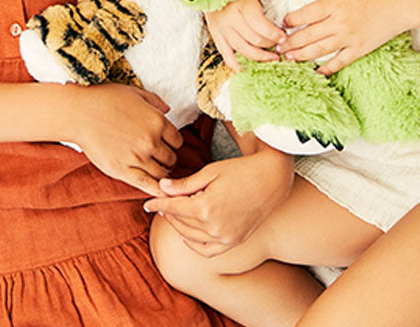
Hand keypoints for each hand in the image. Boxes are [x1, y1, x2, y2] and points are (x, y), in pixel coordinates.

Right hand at [68, 83, 182, 195]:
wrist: (80, 113)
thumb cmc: (105, 99)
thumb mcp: (134, 93)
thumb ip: (154, 102)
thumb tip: (168, 110)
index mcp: (157, 121)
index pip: (178, 141)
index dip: (173, 143)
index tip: (166, 145)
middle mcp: (151, 140)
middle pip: (171, 158)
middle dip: (168, 159)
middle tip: (160, 160)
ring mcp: (137, 157)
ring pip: (161, 173)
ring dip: (161, 174)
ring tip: (155, 171)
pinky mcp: (122, 170)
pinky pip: (146, 184)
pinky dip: (156, 190)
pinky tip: (159, 192)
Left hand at [143, 149, 292, 255]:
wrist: (273, 179)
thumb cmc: (242, 170)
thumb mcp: (211, 171)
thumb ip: (185, 183)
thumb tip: (162, 187)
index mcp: (205, 206)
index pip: (172, 207)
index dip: (157, 203)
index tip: (147, 202)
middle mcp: (213, 227)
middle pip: (180, 221)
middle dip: (167, 212)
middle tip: (160, 203)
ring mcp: (224, 237)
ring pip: (190, 236)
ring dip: (178, 226)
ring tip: (173, 214)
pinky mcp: (234, 242)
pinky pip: (207, 251)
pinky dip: (194, 244)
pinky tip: (187, 234)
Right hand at [204, 0, 293, 69]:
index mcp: (243, 5)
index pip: (260, 26)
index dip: (273, 34)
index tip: (283, 36)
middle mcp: (231, 19)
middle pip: (254, 39)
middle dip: (270, 45)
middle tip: (280, 46)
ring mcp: (223, 29)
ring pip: (243, 49)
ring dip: (259, 57)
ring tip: (272, 58)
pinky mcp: (216, 35)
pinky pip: (225, 54)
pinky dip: (235, 64)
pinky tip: (245, 68)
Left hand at [278, 0, 408, 74]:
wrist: (400, 4)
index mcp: (334, 5)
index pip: (305, 14)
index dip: (291, 20)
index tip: (282, 24)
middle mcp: (339, 23)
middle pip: (308, 35)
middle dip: (291, 42)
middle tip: (277, 46)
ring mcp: (349, 38)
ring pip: (320, 50)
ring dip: (302, 55)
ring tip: (289, 58)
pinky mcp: (359, 50)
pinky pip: (340, 62)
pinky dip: (327, 69)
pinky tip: (316, 72)